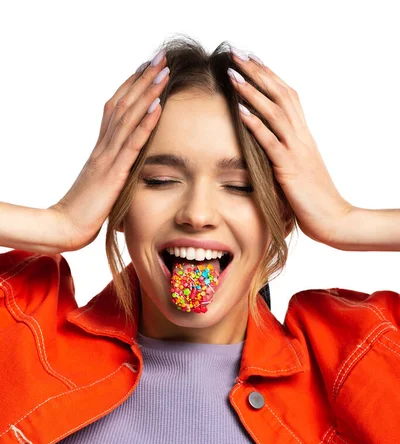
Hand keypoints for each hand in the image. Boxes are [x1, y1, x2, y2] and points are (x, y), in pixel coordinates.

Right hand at [49, 53, 168, 251]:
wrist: (66, 226)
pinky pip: (132, 143)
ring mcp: (107, 158)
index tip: (147, 68)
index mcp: (101, 149)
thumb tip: (125, 166)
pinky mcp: (114, 173)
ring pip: (128, 117)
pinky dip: (146, 123)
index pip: (115, 109)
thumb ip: (113, 171)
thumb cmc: (84, 210)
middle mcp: (104, 147)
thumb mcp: (102, 184)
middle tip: (160, 57)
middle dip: (143, 79)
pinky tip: (159, 106)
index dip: (131, 87)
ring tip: (164, 72)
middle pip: (123, 104)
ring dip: (147, 92)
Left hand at [227, 49, 352, 246]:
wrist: (333, 219)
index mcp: (303, 136)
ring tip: (232, 75)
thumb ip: (283, 155)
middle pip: (280, 94)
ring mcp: (297, 151)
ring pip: (275, 112)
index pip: (287, 96)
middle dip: (257, 72)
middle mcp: (302, 137)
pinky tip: (240, 111)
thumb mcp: (297, 171)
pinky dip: (255, 124)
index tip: (249, 60)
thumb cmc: (313, 200)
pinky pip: (271, 141)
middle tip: (236, 53)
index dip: (268, 76)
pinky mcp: (290, 168)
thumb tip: (263, 150)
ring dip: (252, 92)